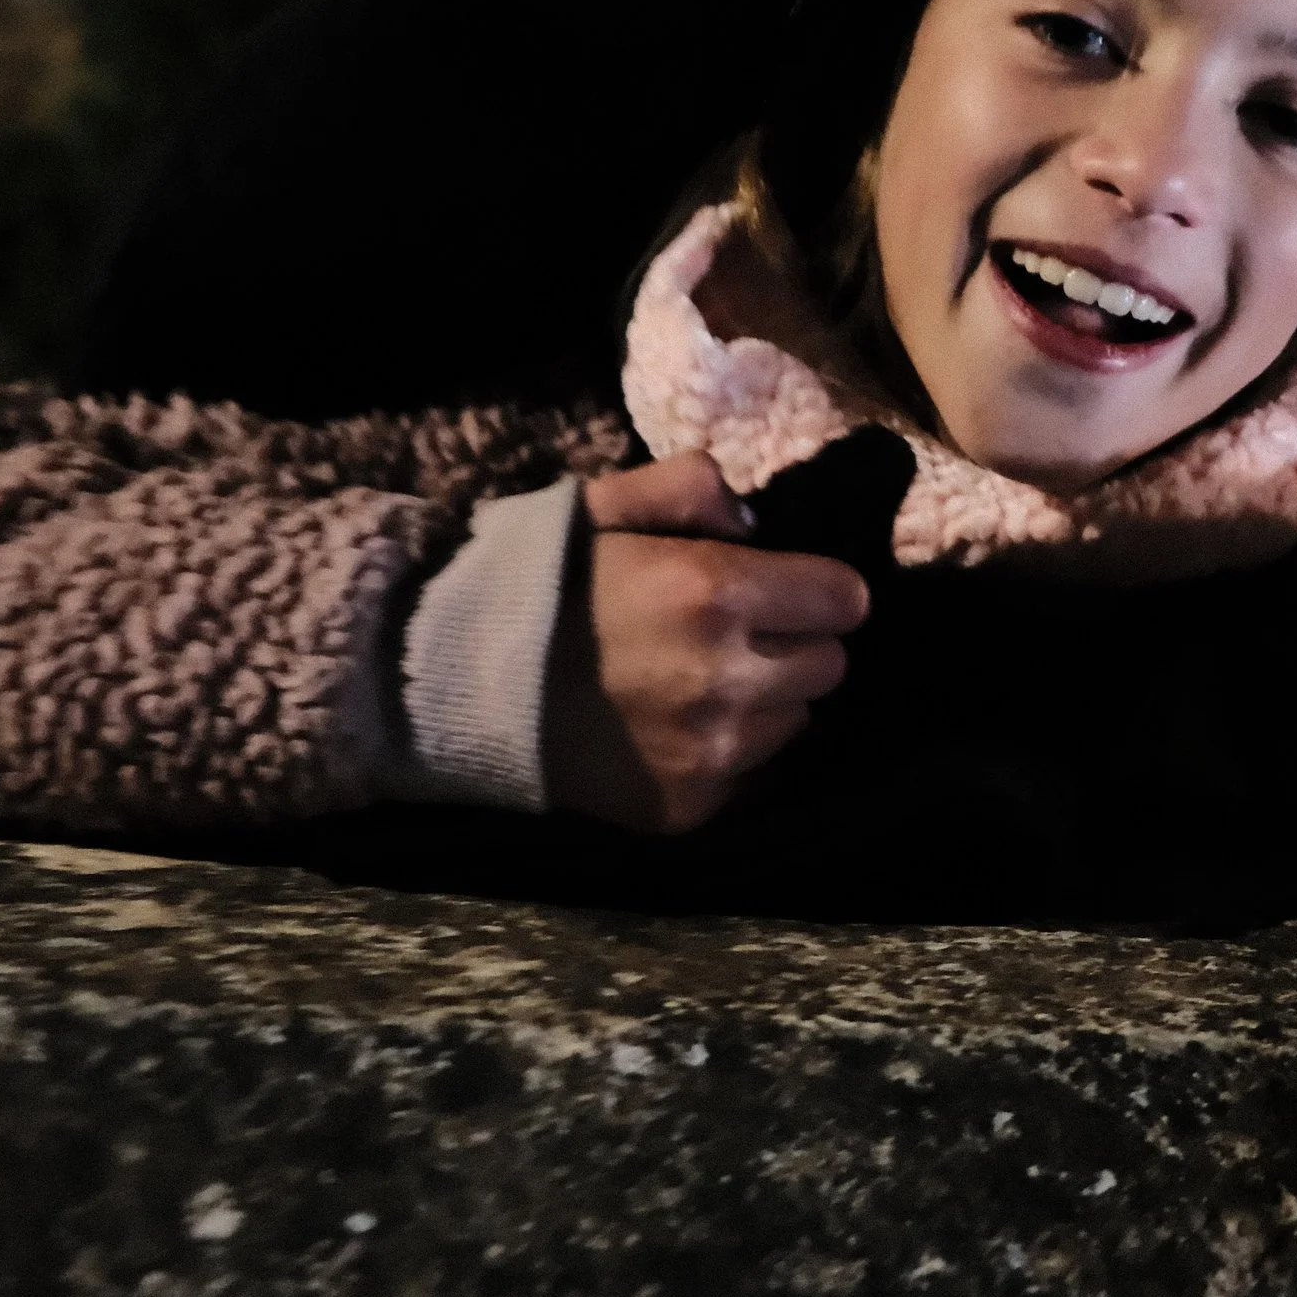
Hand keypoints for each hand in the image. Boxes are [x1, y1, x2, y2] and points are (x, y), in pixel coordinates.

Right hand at [541, 453, 869, 833]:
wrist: (450, 685)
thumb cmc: (537, 583)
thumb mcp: (607, 502)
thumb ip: (692, 487)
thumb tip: (757, 522)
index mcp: (715, 591)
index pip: (846, 600)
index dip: (821, 589)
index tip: (788, 588)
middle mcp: (726, 678)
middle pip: (829, 665)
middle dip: (796, 643)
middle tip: (739, 634)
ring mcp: (709, 754)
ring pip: (794, 723)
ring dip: (766, 701)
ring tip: (699, 683)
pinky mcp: (687, 808)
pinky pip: (751, 776)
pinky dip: (728, 755)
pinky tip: (672, 730)